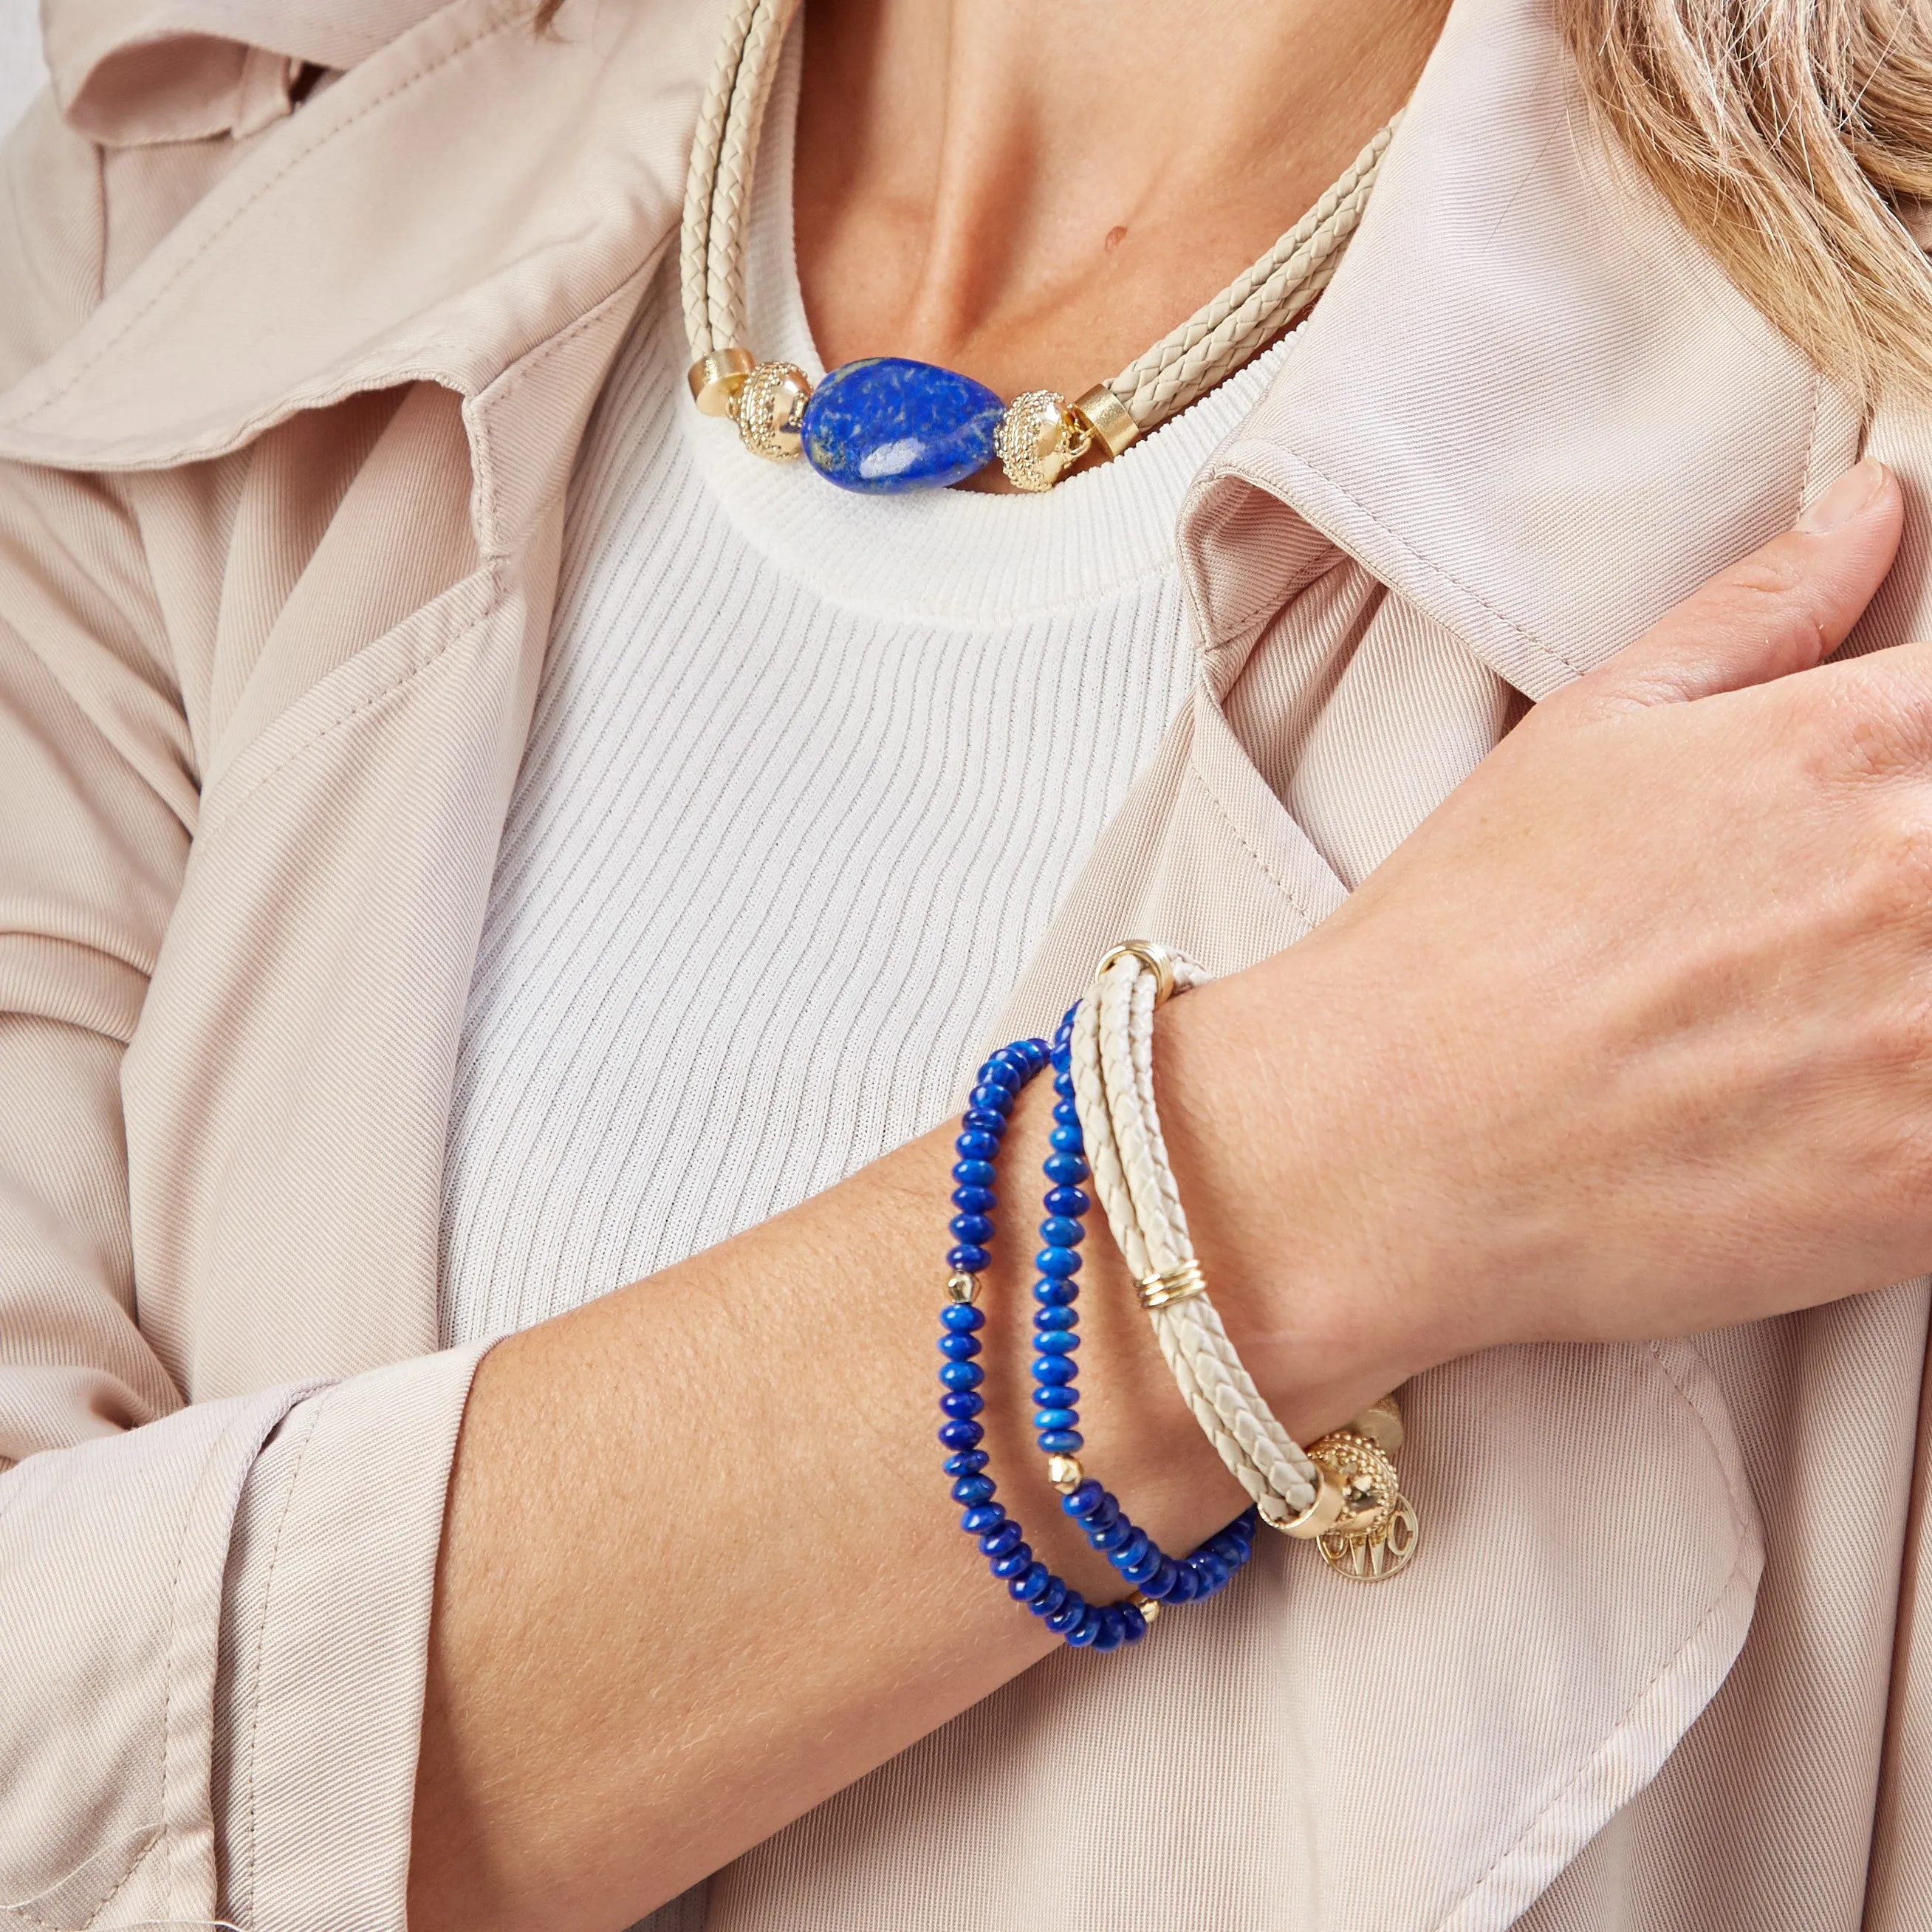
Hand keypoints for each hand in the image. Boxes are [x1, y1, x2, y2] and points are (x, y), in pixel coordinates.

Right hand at [1162, 457, 1931, 1417]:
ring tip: (1825, 1031)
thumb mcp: (1587, 733)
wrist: (1382, 1143)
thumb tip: (1874, 513)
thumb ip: (1756, 615)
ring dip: (1916, 1003)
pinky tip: (1843, 1113)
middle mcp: (1920, 874)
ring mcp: (1931, 1041)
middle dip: (1909, 897)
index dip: (1917, 771)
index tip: (1876, 820)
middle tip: (1820, 940)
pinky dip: (1921, 1118)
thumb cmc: (1464, 935)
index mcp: (1850, 743)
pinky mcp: (1920, 1187)